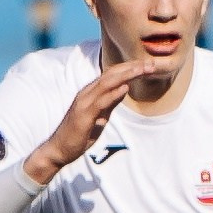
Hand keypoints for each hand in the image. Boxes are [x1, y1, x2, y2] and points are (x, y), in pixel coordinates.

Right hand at [24, 58, 162, 183]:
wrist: (60, 149)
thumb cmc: (80, 133)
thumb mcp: (101, 115)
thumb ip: (111, 101)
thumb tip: (124, 88)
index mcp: (91, 92)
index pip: (112, 74)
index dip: (130, 68)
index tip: (148, 65)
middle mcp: (87, 94)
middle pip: (111, 74)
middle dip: (132, 68)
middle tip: (152, 64)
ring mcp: (84, 103)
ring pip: (106, 83)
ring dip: (126, 75)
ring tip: (142, 69)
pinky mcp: (83, 115)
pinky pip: (100, 102)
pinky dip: (113, 94)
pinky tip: (125, 88)